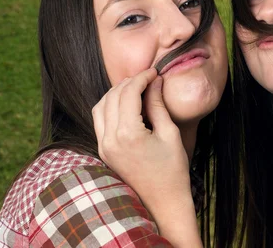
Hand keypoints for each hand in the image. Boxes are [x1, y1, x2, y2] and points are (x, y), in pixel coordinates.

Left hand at [92, 68, 201, 247]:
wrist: (163, 202)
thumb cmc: (173, 170)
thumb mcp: (170, 133)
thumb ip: (158, 105)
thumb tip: (155, 81)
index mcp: (128, 134)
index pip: (128, 93)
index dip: (141, 77)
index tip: (155, 71)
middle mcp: (110, 139)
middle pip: (112, 96)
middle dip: (129, 82)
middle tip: (148, 77)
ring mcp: (104, 147)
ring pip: (101, 106)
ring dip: (116, 92)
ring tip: (137, 87)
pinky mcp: (104, 151)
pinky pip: (99, 120)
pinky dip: (110, 106)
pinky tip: (127, 104)